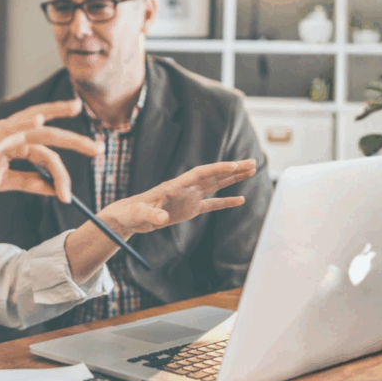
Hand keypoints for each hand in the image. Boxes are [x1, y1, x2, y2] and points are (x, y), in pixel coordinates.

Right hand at [0, 98, 101, 201]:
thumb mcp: (1, 182)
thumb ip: (26, 182)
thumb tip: (52, 188)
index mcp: (14, 145)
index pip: (46, 153)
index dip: (62, 172)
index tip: (69, 195)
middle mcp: (10, 135)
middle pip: (48, 134)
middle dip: (75, 140)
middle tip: (99, 149)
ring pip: (33, 124)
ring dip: (55, 116)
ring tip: (75, 108)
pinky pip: (7, 129)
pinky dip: (23, 122)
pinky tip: (39, 119)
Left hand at [103, 160, 256, 234]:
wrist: (128, 216)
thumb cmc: (131, 213)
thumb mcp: (139, 214)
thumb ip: (151, 215)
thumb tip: (163, 218)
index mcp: (174, 186)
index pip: (199, 174)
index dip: (217, 169)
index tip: (234, 165)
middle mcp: (185, 188)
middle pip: (213, 175)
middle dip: (233, 168)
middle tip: (253, 162)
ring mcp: (188, 198)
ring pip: (215, 185)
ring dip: (233, 178)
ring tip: (252, 170)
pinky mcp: (189, 209)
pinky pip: (211, 204)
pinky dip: (226, 201)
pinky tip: (241, 200)